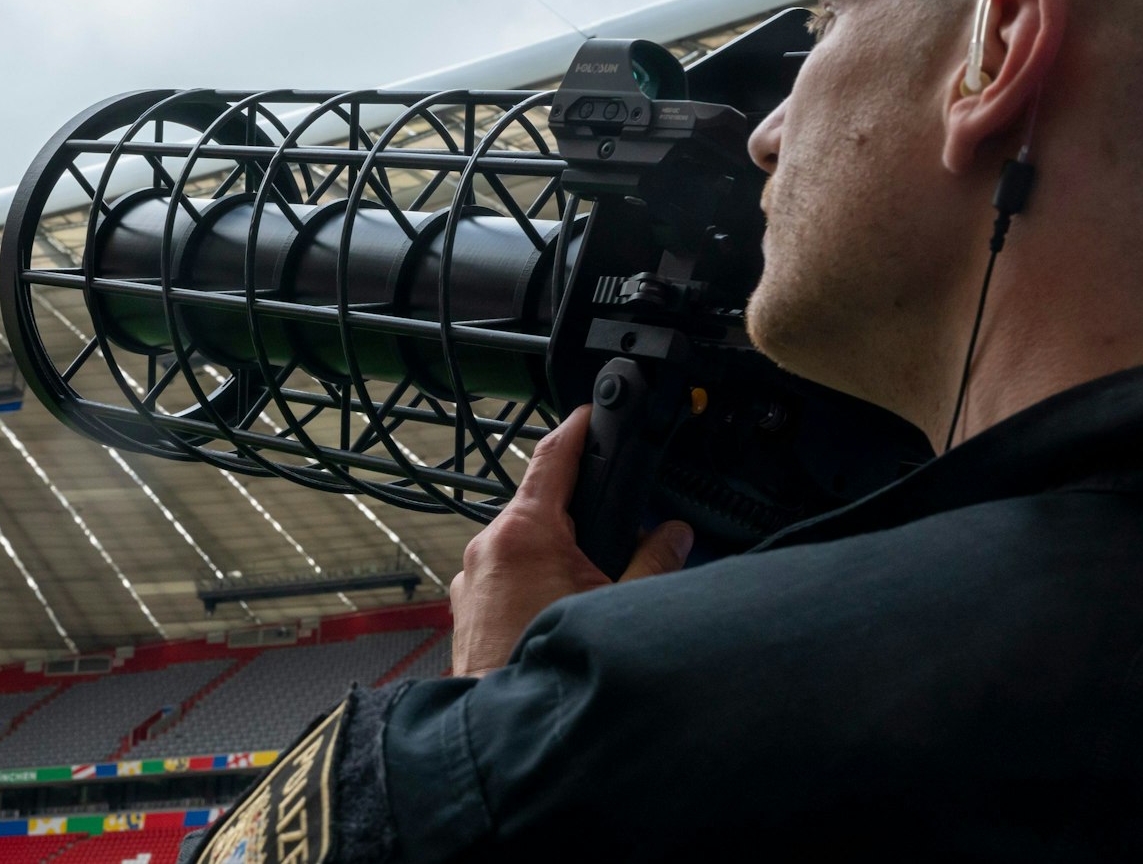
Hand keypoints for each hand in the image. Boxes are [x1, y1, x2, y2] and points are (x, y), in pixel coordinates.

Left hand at [449, 406, 694, 676]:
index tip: (591, 412)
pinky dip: (531, 582)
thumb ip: (654, 561)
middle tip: (613, 533)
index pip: (552, 456)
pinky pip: (503, 576)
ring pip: (520, 546)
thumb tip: (676, 535)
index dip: (577, 428)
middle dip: (577, 516)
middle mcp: (488, 546)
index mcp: (525, 532)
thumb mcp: (620, 605)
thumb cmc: (551, 668)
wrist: (510, 730)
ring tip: (586, 587)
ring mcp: (471, 577)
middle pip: (540, 507)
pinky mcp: (466, 606)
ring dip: (554, 556)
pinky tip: (556, 611)